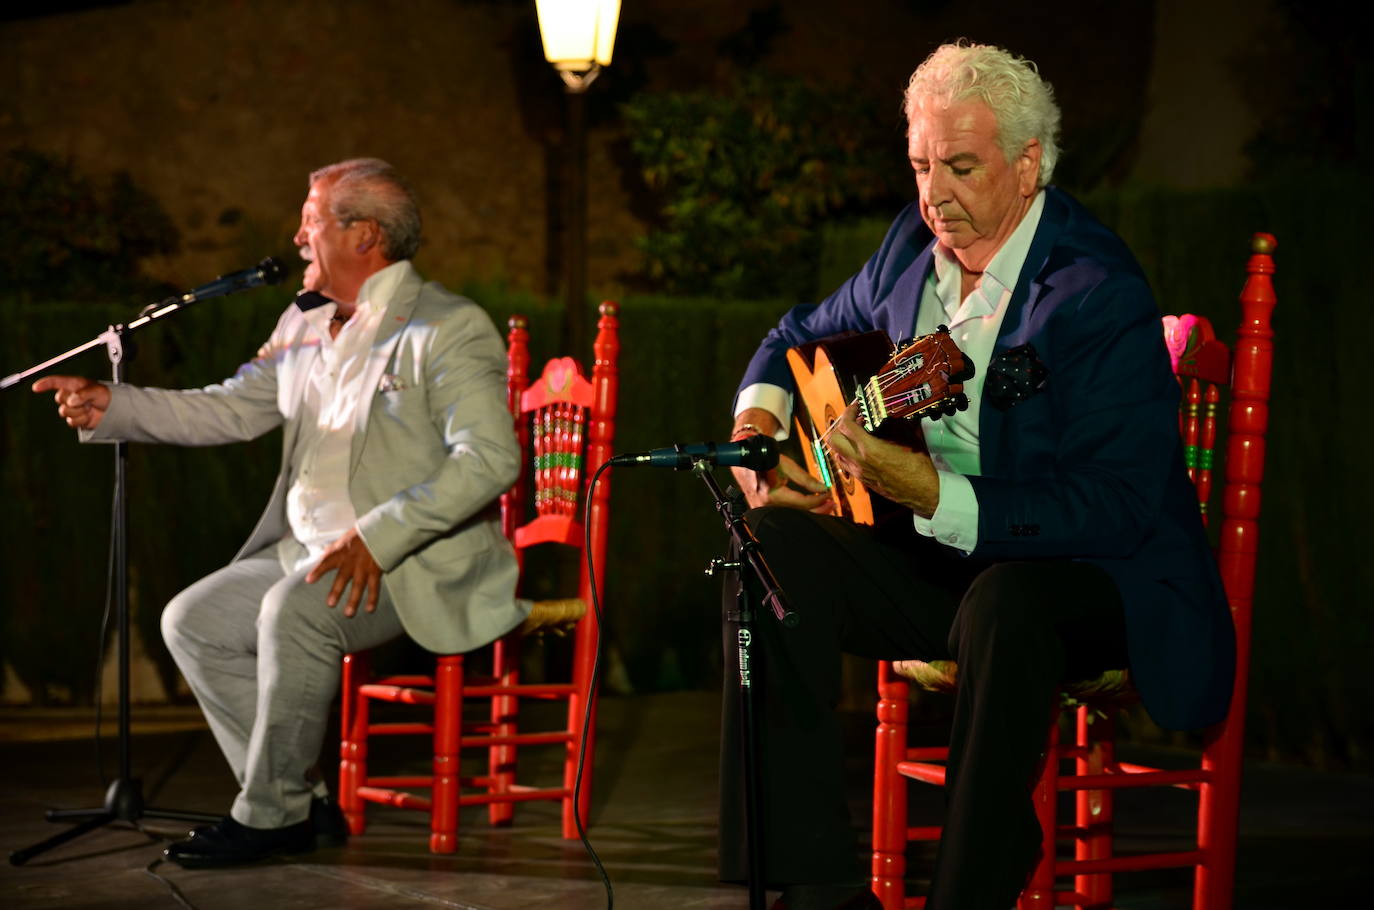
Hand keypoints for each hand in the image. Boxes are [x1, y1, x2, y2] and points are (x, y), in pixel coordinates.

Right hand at [32, 375, 110, 429]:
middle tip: (87, 401)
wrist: (113, 411)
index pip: (56, 382)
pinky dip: (81, 420)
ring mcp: (71, 408)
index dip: (45, 384)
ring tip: (89, 408)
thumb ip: (83, 394)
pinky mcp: (74, 419)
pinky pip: (71, 422)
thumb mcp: (97, 390)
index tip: (36, 388)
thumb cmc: (106, 396)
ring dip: (79, 411)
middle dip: (73, 401)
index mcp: (74, 384)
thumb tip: (71, 401)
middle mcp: (70, 395)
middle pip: (59, 399)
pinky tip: (89, 416)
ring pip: (64, 412)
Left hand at [306, 526, 382, 616]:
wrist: (381, 530)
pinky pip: (374, 587)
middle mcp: (352, 561)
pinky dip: (373, 599)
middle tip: (331, 604)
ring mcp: (364, 567)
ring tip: (348, 613)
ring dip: (354, 600)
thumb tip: (320, 557)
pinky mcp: (376, 571)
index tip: (309, 580)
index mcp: (342, 552)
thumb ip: (332, 550)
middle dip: (336, 591)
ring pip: (359, 586)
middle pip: (343, 578)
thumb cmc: (360, 535)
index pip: (327, 561)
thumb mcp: (344, 539)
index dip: (318, 570)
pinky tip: (369, 609)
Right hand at [728, 407, 833, 511]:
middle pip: (798, 513)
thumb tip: (823, 488)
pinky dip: (798, 511)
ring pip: (792, 515)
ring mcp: (762, 509)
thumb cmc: (765, 459)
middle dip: (817, 510)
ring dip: (809, 512)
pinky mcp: (762, 510)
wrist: (745, 458)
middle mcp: (765, 505)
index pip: (801, 502)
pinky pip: (784, 513)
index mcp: (771, 494)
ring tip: (824, 507)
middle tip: (831, 504)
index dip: (818, 500)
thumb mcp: (788, 466)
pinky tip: (810, 508)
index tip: (829, 494)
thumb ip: (806, 479)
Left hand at [828, 402, 939, 517]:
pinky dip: (847, 452)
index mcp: (870, 450)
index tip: (855, 407)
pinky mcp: (862, 480)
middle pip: (833, 439)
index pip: (846, 426)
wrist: (923, 493)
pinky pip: (845, 463)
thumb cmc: (918, 468)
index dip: (848, 412)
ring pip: (836, 452)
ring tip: (856, 433)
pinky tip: (860, 448)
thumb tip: (891, 412)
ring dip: (842, 440)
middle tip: (853, 420)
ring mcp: (858, 472)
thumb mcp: (909, 440)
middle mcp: (859, 461)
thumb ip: (896, 424)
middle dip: (840, 426)